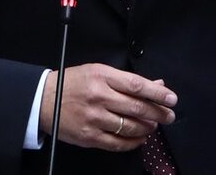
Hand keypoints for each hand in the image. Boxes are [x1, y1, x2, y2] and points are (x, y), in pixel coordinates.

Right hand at [40, 64, 177, 151]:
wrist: (43, 100)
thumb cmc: (73, 83)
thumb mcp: (99, 72)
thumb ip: (127, 79)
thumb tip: (156, 84)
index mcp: (103, 77)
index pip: (138, 85)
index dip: (158, 93)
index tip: (172, 98)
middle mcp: (99, 97)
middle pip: (137, 107)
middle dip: (158, 113)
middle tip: (169, 116)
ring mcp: (94, 119)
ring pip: (130, 126)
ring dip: (147, 128)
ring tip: (154, 126)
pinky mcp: (89, 137)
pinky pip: (117, 143)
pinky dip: (132, 142)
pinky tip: (140, 138)